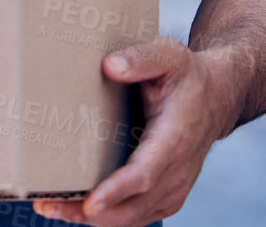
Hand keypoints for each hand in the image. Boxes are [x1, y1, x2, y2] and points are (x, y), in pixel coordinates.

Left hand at [32, 37, 243, 225]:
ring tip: (52, 207)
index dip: (117, 189)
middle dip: (91, 212)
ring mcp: (175, 187)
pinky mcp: (167, 194)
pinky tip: (76, 210)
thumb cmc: (187, 75)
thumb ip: (141, 58)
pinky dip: (107, 218)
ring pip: (133, 217)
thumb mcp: (170, 55)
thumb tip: (109, 66)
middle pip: (134, 205)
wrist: (216, 97)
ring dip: (92, 219)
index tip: (90, 201)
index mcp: (176, 137)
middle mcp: (178, 170)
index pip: (145, 172)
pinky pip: (137, 215)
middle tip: (48, 205)